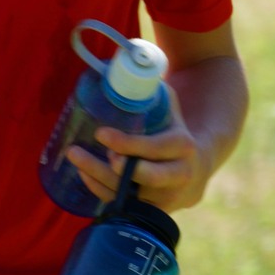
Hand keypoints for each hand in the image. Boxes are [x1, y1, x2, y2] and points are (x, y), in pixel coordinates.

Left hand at [66, 103, 214, 212]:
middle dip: (113, 169)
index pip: (157, 148)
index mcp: (185, 148)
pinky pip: (124, 206)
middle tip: (85, 153)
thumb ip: (151, 90)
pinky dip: (101, 191)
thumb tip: (120, 62)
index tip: (101, 134)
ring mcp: (168, 199)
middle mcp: (180, 177)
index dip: (129, 144)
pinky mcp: (154, 212)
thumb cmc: (175, 128)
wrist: (199, 164)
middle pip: (146, 178)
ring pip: (130, 195)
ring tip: (75, 156)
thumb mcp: (170, 107)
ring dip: (98, 178)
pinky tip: (84, 173)